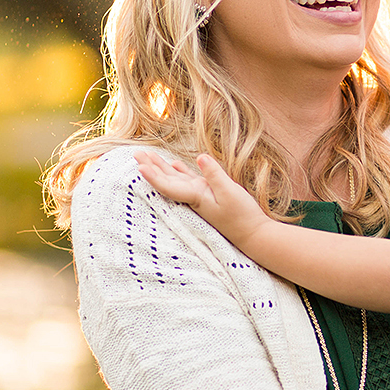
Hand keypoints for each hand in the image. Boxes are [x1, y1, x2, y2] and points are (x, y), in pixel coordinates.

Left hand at [135, 151, 269, 245]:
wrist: (253, 235)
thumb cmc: (242, 215)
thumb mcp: (230, 192)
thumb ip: (214, 175)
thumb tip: (201, 157)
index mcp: (196, 197)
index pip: (169, 186)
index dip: (154, 176)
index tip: (139, 167)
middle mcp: (194, 197)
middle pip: (167, 181)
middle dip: (152, 167)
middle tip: (136, 154)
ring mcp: (200, 197)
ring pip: (176, 179)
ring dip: (162, 167)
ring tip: (149, 156)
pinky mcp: (209, 196)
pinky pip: (190, 181)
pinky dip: (181, 172)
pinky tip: (174, 165)